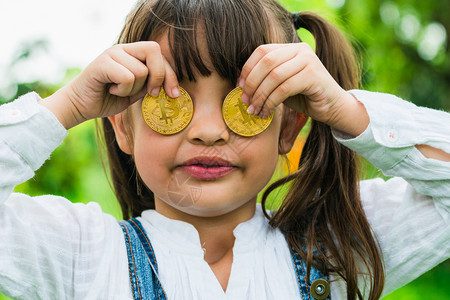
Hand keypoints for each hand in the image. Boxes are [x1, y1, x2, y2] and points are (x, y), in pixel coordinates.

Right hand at [42, 41, 178, 128]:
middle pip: (154, 51)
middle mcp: (123, 49)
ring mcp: (112, 53)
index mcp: (133, 53)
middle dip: (159, 76)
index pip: (160, 54)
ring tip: (119, 91)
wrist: (81, 106)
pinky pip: (127, 77)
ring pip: (141, 71)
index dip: (170, 75)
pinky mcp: (102, 63)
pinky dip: (123, 90)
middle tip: (151, 93)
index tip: (174, 94)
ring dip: (133, 89)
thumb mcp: (136, 92)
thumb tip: (172, 86)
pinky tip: (111, 90)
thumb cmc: (108, 99)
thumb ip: (151, 84)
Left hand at [238, 43, 358, 128]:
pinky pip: (284, 88)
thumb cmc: (304, 97)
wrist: (333, 108)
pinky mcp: (314, 75)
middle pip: (266, 61)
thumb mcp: (280, 85)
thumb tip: (240, 83)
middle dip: (251, 83)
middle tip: (245, 101)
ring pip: (274, 76)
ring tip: (254, 110)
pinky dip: (271, 102)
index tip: (239, 87)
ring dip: (260, 96)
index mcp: (290, 48)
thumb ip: (265, 79)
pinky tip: (266, 112)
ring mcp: (309, 60)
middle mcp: (300, 50)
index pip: (262, 51)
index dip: (247, 69)